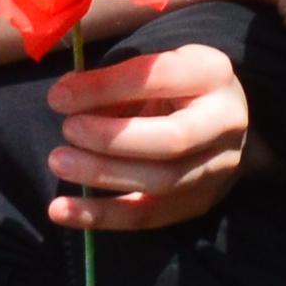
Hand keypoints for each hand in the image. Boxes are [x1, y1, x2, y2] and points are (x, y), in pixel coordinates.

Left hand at [46, 39, 251, 232]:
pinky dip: (100, 216)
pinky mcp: (197, 203)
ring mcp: (217, 169)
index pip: (160, 78)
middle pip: (172, 140)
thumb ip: (111, 81)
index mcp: (212, 74)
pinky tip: (61, 210)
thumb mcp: (150, 69)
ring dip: (103, 175)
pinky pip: (147, 216)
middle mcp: (225, 123)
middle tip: (68, 130)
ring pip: (161, 182)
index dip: (107, 88)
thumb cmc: (172, 87)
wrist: (218, 122)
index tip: (59, 97)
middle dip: (112, 138)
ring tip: (59, 162)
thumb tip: (63, 98)